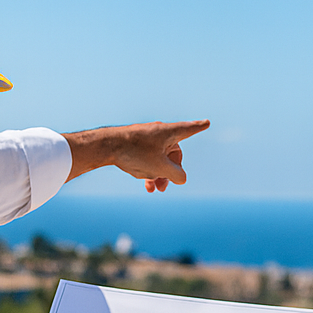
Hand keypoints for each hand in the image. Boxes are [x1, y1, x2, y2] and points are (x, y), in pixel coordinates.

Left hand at [63, 120, 209, 190]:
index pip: (189, 129)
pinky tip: (144, 184)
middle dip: (171, 172)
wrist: (105, 146)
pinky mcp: (136, 144)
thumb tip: (181, 178)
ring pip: (160, 159)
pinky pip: (149, 158)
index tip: (207, 123)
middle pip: (173, 154)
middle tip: (164, 188)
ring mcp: (147, 139)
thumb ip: (176, 175)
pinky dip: (150, 170)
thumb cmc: (135, 152)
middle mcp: (160, 133)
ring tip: (154, 189)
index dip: (199, 127)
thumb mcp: (160, 167)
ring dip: (159, 175)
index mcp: (170, 132)